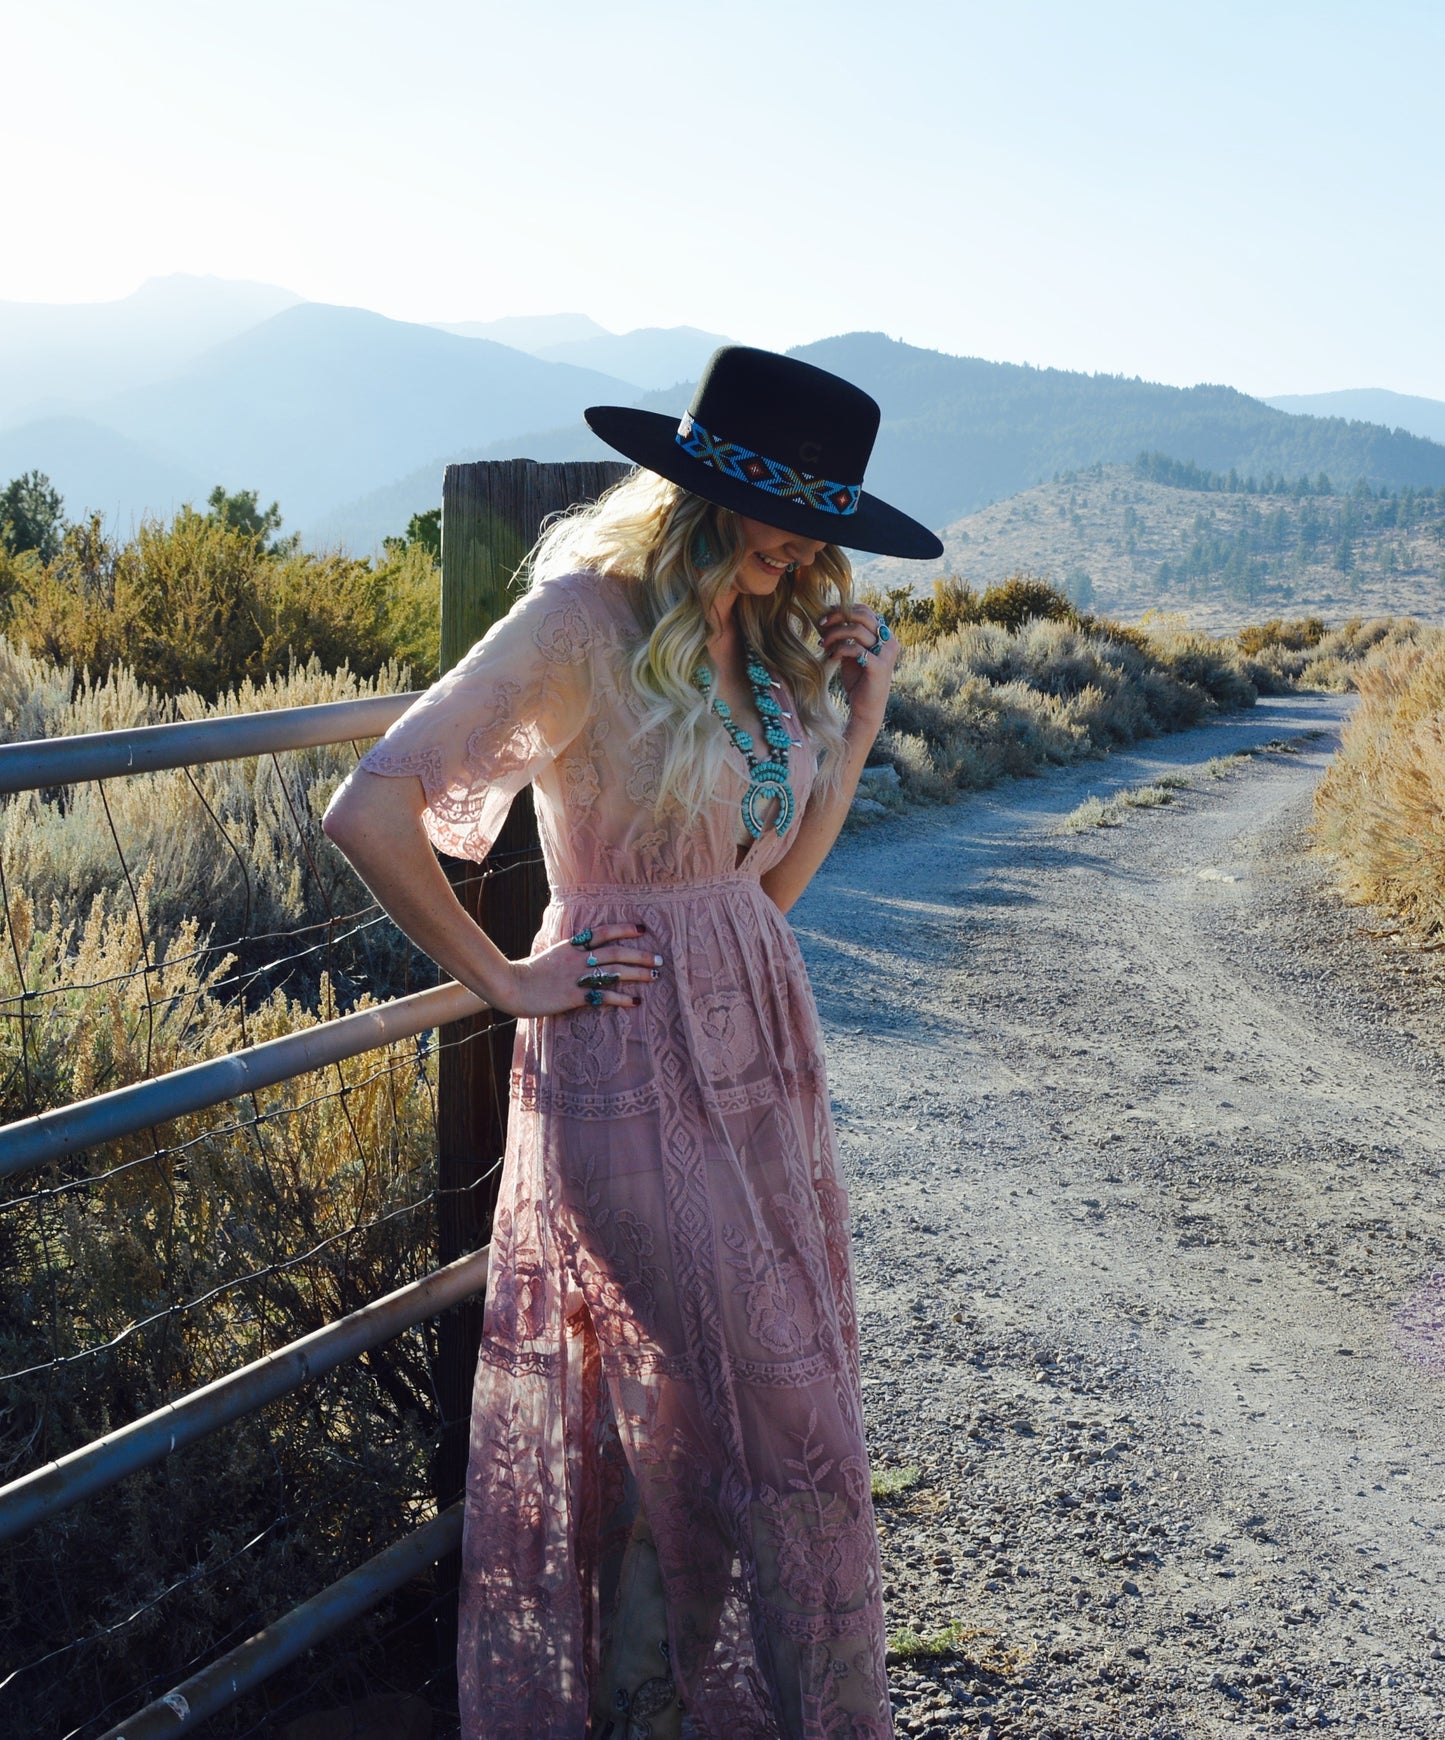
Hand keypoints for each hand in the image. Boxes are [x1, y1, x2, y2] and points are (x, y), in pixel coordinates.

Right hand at [492, 922, 660, 1017]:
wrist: (512, 986)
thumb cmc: (531, 972)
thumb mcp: (552, 955)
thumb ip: (571, 952)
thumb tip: (587, 951)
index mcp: (572, 946)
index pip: (604, 932)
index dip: (625, 929)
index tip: (643, 930)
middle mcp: (578, 958)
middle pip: (616, 953)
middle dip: (640, 955)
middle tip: (659, 959)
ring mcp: (576, 977)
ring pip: (614, 972)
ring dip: (637, 974)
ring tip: (654, 977)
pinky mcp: (574, 996)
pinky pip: (603, 996)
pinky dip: (621, 998)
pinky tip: (635, 1001)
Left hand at [819, 604, 898, 726]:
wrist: (866, 708)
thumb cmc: (858, 681)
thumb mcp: (852, 654)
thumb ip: (848, 637)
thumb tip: (829, 617)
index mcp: (885, 635)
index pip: (865, 610)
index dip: (843, 609)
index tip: (825, 617)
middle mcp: (890, 641)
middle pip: (862, 615)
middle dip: (838, 616)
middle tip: (821, 624)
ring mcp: (886, 654)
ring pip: (856, 630)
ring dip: (834, 634)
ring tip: (822, 644)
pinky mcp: (878, 667)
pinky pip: (855, 649)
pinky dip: (839, 650)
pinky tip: (831, 657)